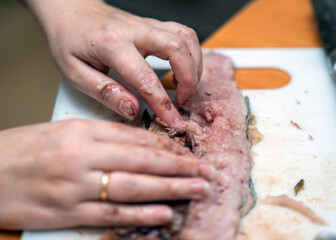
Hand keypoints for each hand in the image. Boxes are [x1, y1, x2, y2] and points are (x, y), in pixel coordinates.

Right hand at [0, 120, 212, 229]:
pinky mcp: (69, 214)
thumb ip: (103, 136)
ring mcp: (76, 187)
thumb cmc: (24, 149)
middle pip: (143, 160)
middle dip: (179, 166)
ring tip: (196, 190)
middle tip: (206, 170)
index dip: (167, 145)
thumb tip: (141, 143)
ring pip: (134, 187)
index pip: (136, 137)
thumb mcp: (64, 131)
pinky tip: (164, 213)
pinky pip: (112, 213)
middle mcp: (83, 157)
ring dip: (170, 189)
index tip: (188, 151)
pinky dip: (141, 214)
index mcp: (83, 132)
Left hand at [25, 0, 201, 127]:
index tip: (173, 121)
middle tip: (183, 101)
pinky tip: (185, 68)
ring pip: (185, 37)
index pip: (145, 78)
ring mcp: (147, 24)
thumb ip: (105, 92)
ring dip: (194, 65)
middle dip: (189, 79)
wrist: (70, 12)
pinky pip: (183, 33)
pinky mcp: (153, 24)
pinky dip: (192, 52)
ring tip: (187, 88)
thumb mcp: (74, 72)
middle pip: (177, 47)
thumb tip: (132, 110)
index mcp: (112, 44)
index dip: (163, 104)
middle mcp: (134, 30)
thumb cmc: (69, 41)